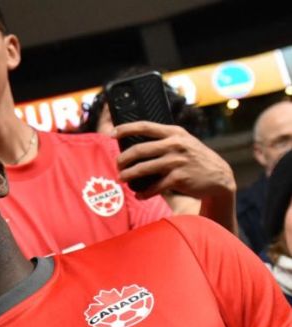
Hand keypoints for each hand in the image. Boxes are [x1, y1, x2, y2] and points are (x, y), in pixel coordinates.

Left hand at [115, 121, 236, 201]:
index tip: (112, 134)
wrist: (219, 176)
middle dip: (123, 159)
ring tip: (122, 178)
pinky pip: (155, 186)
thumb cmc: (194, 158)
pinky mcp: (179, 178)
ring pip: (143, 168)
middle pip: (139, 149)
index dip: (126, 128)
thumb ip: (164, 140)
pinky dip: (144, 193)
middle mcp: (175, 144)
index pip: (145, 126)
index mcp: (175, 132)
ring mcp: (177, 161)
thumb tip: (135, 145)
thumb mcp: (183, 142)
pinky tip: (139, 195)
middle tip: (117, 164)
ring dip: (128, 175)